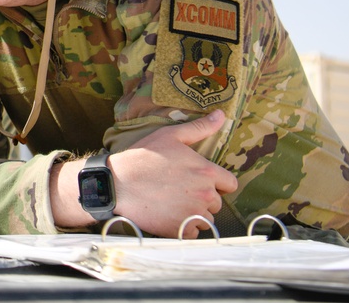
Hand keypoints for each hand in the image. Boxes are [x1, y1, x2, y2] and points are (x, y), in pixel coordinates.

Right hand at [112, 110, 238, 237]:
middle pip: (217, 202)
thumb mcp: (171, 135)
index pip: (230, 184)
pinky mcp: (182, 229)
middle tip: (180, 190)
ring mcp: (194, 214)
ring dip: (195, 213)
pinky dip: (184, 227)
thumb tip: (221, 115)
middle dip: (203, 198)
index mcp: (207, 171)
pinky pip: (193, 232)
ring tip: (173, 203)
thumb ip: (200, 128)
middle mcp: (205, 194)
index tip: (199, 180)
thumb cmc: (143, 157)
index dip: (217, 182)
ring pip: (206, 218)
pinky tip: (169, 215)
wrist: (118, 183)